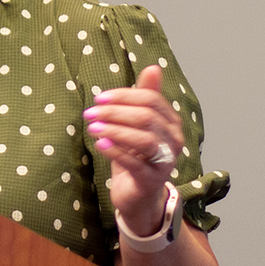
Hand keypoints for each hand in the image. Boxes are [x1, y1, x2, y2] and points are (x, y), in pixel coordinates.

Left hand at [83, 65, 183, 235]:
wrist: (138, 197)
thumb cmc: (137, 156)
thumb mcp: (138, 125)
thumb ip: (144, 97)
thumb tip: (153, 67)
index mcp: (171, 123)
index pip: (152, 100)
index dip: (124, 96)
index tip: (99, 98)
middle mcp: (174, 141)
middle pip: (147, 117)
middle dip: (116, 111)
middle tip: (90, 111)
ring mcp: (165, 162)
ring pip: (144, 139)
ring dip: (115, 129)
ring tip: (93, 127)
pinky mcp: (151, 181)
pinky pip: (134, 162)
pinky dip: (115, 150)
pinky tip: (99, 143)